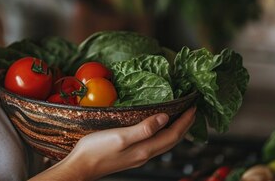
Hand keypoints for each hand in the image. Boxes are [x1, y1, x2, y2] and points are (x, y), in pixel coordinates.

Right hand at [52, 106, 196, 180]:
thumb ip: (143, 129)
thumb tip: (164, 118)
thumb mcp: (120, 136)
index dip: (185, 122)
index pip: (172, 135)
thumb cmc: (96, 150)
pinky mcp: (129, 155)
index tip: (193, 108)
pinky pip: (153, 143)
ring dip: (174, 131)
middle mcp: (144, 155)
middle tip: (192, 112)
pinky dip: (161, 134)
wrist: (81, 166)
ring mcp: (137, 156)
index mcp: (144, 150)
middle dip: (184, 127)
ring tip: (179, 119)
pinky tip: (155, 129)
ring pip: (163, 143)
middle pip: (171, 141)